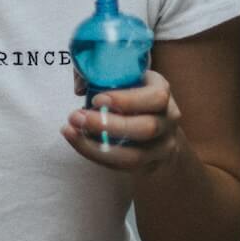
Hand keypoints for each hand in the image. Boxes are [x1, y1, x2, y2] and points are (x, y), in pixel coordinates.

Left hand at [60, 67, 181, 174]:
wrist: (157, 123)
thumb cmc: (131, 92)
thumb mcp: (125, 77)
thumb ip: (103, 73)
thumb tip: (80, 85)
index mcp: (162, 91)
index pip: (155, 98)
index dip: (126, 100)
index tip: (96, 99)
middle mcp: (168, 120)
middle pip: (146, 128)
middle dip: (108, 125)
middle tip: (76, 117)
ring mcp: (162, 146)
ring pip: (135, 155)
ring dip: (97, 146)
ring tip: (71, 131)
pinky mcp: (149, 165)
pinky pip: (122, 167)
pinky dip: (96, 155)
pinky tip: (78, 142)